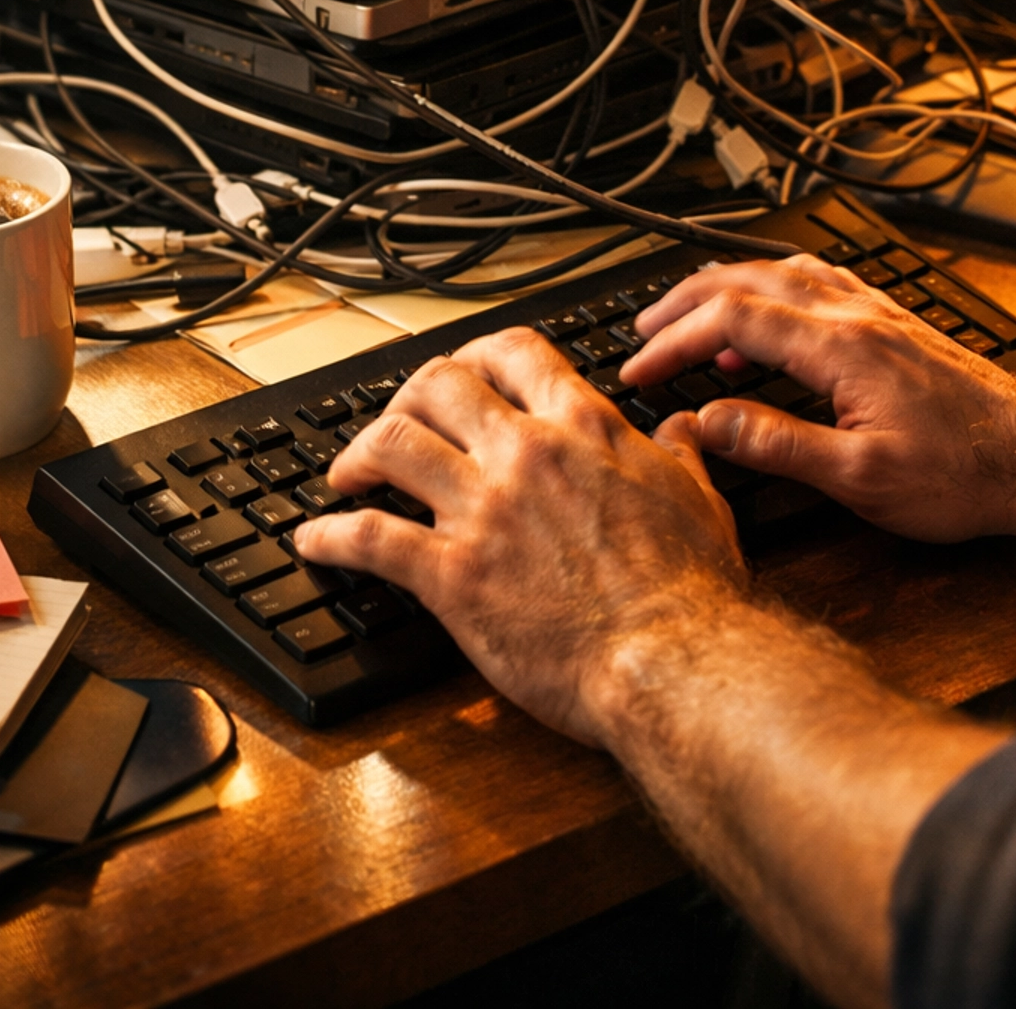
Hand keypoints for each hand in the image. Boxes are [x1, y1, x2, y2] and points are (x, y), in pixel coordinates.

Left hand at [291, 326, 748, 742]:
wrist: (673, 661)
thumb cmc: (693, 592)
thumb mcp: (701, 499)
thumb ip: (680, 453)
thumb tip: (682, 428)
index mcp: (583, 430)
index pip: (512, 354)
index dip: (474, 357)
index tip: (459, 373)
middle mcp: (525, 454)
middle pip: (437, 385)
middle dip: (406, 398)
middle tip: (396, 424)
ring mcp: (484, 511)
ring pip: (394, 444)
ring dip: (358, 454)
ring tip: (346, 475)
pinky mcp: (454, 575)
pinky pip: (372, 538)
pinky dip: (332, 535)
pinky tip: (314, 540)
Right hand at [623, 255, 1015, 544]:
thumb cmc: (965, 477)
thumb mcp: (861, 480)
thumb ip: (778, 446)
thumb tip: (708, 423)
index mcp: (842, 346)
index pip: (732, 320)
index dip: (673, 340)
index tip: (639, 368)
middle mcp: (858, 315)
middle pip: (749, 279)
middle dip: (686, 301)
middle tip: (644, 330)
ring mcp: (879, 312)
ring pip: (784, 272)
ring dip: (727, 288)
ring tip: (691, 318)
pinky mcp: (895, 324)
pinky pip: (818, 282)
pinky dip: (773, 290)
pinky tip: (770, 318)